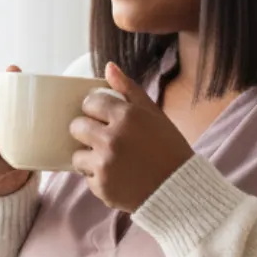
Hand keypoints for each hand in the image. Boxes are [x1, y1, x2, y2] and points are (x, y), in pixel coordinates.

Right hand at [0, 65, 33, 196]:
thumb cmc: (1, 135)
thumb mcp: (4, 112)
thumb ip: (9, 91)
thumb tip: (13, 68)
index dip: (0, 98)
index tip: (18, 105)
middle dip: (4, 124)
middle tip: (23, 127)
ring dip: (6, 146)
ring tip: (21, 145)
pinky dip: (8, 166)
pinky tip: (18, 163)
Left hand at [69, 62, 194, 212]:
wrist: (179, 189)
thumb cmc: (168, 148)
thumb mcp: (153, 114)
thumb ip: (129, 89)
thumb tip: (108, 66)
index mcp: (126, 116)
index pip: (90, 102)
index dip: (95, 109)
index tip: (102, 115)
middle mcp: (112, 138)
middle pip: (76, 126)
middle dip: (86, 130)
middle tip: (103, 138)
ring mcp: (105, 164)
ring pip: (77, 155)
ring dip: (89, 157)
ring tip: (111, 160)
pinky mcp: (102, 187)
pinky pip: (87, 177)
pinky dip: (99, 178)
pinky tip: (118, 177)